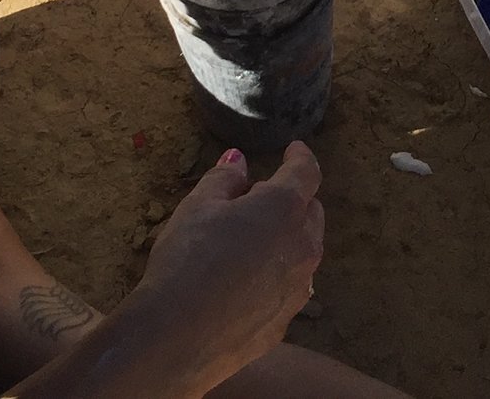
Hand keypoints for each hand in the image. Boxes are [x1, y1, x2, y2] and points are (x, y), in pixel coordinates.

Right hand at [120, 143, 323, 386]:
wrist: (178, 340)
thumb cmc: (187, 259)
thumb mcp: (197, 207)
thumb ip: (224, 179)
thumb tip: (238, 162)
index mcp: (283, 208)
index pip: (306, 172)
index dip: (301, 157)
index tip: (294, 149)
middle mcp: (303, 247)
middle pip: (311, 213)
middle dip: (293, 200)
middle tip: (260, 199)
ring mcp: (298, 289)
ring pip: (304, 253)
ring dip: (287, 240)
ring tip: (251, 243)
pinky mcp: (285, 323)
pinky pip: (288, 289)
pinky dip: (275, 277)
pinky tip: (245, 286)